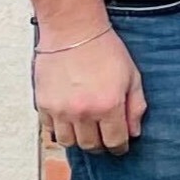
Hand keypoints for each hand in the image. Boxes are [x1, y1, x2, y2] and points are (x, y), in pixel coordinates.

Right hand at [33, 29, 146, 154]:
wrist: (73, 32)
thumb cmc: (104, 50)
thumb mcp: (132, 76)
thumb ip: (135, 107)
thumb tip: (134, 132)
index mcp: (108, 106)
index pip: (114, 142)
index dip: (120, 147)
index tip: (120, 147)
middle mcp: (83, 112)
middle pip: (91, 145)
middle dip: (100, 146)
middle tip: (104, 139)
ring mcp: (60, 110)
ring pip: (68, 142)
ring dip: (79, 140)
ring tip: (86, 131)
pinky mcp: (43, 104)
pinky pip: (49, 129)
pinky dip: (60, 130)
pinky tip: (69, 122)